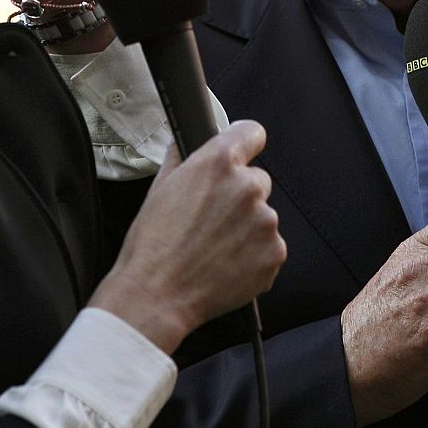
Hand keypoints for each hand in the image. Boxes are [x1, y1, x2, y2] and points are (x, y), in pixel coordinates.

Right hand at [90, 120, 284, 353]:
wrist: (157, 295)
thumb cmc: (152, 245)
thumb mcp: (159, 188)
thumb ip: (180, 157)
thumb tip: (185, 140)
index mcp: (219, 163)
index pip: (252, 132)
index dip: (245, 144)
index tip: (242, 154)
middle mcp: (248, 187)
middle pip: (257, 181)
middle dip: (239, 197)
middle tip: (211, 220)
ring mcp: (265, 222)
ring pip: (263, 217)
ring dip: (246, 229)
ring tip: (214, 248)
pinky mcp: (274, 253)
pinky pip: (269, 247)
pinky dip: (253, 256)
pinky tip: (226, 265)